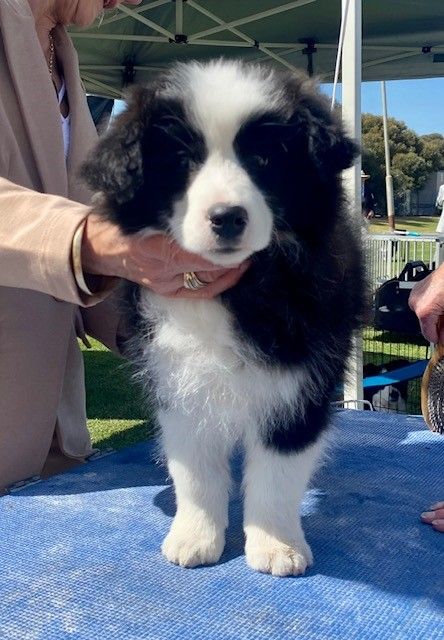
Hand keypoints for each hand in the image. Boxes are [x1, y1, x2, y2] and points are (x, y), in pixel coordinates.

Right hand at [81, 214, 248, 298]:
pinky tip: (233, 273)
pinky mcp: (165, 291)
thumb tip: (205, 205)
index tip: (239, 236)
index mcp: (155, 248)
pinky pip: (199, 292)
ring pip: (206, 283)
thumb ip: (171, 211)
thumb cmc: (120, 224)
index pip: (197, 254)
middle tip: (250, 244)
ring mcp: (163, 284)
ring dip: (229, 272)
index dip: (221, 248)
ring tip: (245, 258)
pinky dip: (219, 284)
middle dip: (231, 258)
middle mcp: (161, 270)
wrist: (97, 249)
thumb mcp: (142, 212)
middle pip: (206, 269)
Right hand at [409, 262, 443, 342]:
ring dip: (435, 316)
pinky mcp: (417, 289)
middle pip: (425, 324)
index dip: (439, 339)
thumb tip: (442, 337)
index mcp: (424, 311)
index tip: (442, 341)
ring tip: (443, 310)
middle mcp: (415, 303)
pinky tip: (440, 303)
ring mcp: (415, 295)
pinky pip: (423, 304)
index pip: (429, 335)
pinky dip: (432, 306)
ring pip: (424, 314)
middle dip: (438, 326)